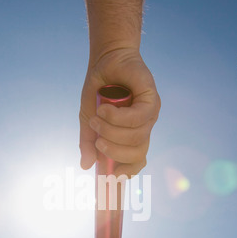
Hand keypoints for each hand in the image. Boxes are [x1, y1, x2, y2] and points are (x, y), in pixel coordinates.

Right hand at [79, 48, 160, 177]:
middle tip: (98, 142)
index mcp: (132, 136)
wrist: (106, 60)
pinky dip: (119, 117)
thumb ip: (88, 142)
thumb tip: (85, 166)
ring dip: (112, 131)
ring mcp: (150, 114)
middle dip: (115, 152)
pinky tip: (106, 110)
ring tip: (97, 119)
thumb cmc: (100, 90)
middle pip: (138, 154)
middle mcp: (143, 127)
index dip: (128, 172)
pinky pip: (139, 118)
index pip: (137, 161)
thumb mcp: (88, 119)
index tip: (112, 177)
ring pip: (136, 136)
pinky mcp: (151, 98)